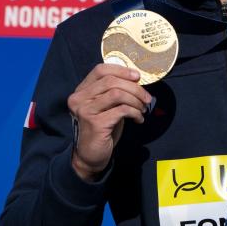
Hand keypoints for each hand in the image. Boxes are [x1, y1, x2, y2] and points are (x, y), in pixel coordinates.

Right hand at [68, 64, 152, 181]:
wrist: (91, 156)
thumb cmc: (102, 128)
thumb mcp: (107, 106)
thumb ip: (114, 91)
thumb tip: (137, 80)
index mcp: (81, 90)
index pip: (100, 70)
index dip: (121, 70)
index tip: (137, 77)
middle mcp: (79, 98)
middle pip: (111, 81)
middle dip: (134, 88)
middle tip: (147, 98)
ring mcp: (85, 110)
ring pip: (117, 94)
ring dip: (136, 100)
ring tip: (143, 109)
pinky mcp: (95, 123)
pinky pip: (122, 110)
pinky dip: (135, 113)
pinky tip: (139, 119)